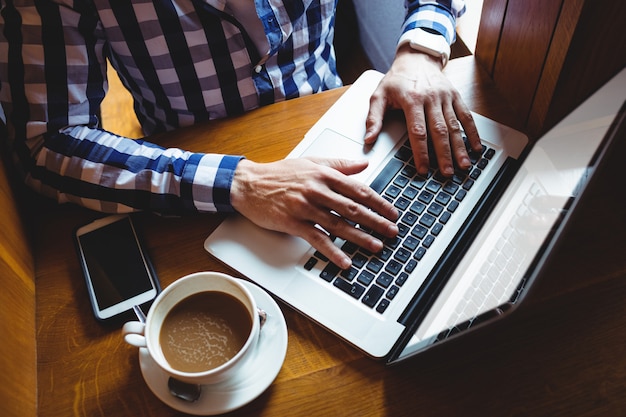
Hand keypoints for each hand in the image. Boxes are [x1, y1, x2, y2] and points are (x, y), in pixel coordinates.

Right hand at [230, 157, 398, 268]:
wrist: (248, 184)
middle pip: (353, 208)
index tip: (392, 212)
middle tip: (392, 231)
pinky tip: (344, 261)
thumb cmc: (279, 174)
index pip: (358, 189)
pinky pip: (317, 239)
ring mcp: (305, 208)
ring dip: (360, 237)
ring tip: (376, 246)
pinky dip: (332, 252)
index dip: (378, 202)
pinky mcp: (293, 223)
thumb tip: (363, 164)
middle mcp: (317, 191)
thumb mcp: (311, 163)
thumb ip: (339, 164)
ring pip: (338, 225)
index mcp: (324, 175)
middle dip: (376, 221)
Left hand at [364, 45, 481, 175]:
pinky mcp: (455, 96)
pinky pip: (466, 116)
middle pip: (439, 130)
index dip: (421, 152)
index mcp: (412, 99)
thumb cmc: (397, 79)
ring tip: (463, 165)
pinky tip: (476, 148)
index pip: (418, 131)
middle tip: (447, 173)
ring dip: (460, 147)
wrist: (417, 58)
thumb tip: (369, 140)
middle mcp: (431, 98)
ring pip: (455, 125)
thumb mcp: (379, 95)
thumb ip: (373, 118)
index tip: (423, 169)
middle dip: (444, 154)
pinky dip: (472, 133)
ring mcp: (446, 97)